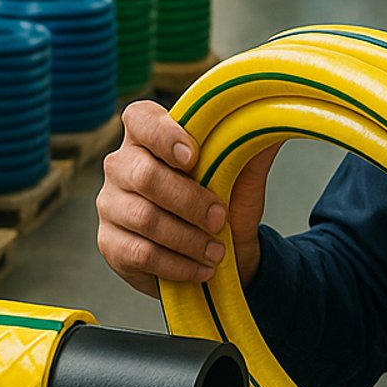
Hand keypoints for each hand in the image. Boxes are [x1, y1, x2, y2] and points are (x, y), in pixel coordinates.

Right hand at [96, 101, 280, 297]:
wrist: (216, 256)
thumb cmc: (221, 206)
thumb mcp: (241, 179)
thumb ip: (250, 150)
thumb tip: (276, 119)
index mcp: (147, 137)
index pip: (139, 118)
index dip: (162, 134)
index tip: (193, 157)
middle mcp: (121, 166)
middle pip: (145, 175)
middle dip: (190, 200)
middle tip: (219, 218)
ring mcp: (111, 204)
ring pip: (145, 218)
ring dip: (188, 238)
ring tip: (216, 251)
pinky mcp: (110, 243)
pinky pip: (141, 253)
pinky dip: (178, 264)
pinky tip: (200, 268)